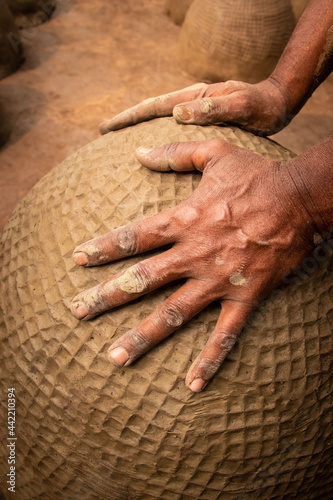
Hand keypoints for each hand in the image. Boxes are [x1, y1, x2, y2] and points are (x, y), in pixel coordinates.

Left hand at [70, 139, 312, 391]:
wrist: (301, 199)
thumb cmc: (258, 174)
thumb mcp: (214, 153)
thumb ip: (174, 153)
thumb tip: (137, 151)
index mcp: (185, 220)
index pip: (134, 237)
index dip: (103, 248)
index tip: (78, 260)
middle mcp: (195, 253)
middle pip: (142, 280)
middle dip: (106, 296)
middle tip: (76, 312)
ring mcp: (219, 279)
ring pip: (173, 313)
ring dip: (142, 335)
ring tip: (114, 357)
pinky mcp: (245, 297)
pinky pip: (225, 334)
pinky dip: (209, 360)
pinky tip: (192, 385)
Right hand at [99, 78, 288, 135]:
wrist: (277, 104)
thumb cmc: (261, 106)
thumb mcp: (241, 106)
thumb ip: (214, 109)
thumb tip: (178, 114)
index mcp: (195, 98)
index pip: (154, 106)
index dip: (129, 117)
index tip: (107, 127)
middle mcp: (192, 104)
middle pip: (151, 111)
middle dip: (127, 122)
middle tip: (103, 133)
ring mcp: (196, 113)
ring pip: (160, 121)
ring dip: (140, 130)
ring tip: (121, 144)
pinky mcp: (203, 123)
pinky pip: (174, 131)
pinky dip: (160, 138)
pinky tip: (155, 153)